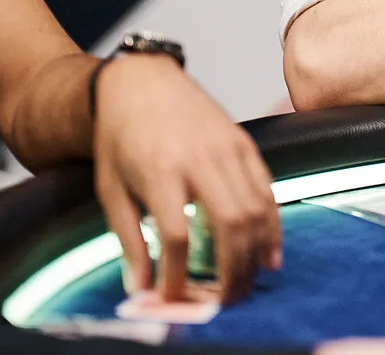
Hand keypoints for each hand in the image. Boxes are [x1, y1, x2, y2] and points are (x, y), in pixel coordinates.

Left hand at [93, 54, 281, 304]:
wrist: (142, 83)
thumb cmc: (120, 138)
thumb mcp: (111, 190)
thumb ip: (128, 240)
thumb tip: (140, 288)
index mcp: (159, 171)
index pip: (176, 234)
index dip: (177, 274)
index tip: (172, 298)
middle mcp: (200, 159)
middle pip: (230, 223)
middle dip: (233, 271)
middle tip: (225, 301)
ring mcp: (229, 149)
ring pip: (256, 209)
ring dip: (257, 253)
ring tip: (248, 284)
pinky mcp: (245, 143)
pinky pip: (268, 190)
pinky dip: (273, 225)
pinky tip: (270, 252)